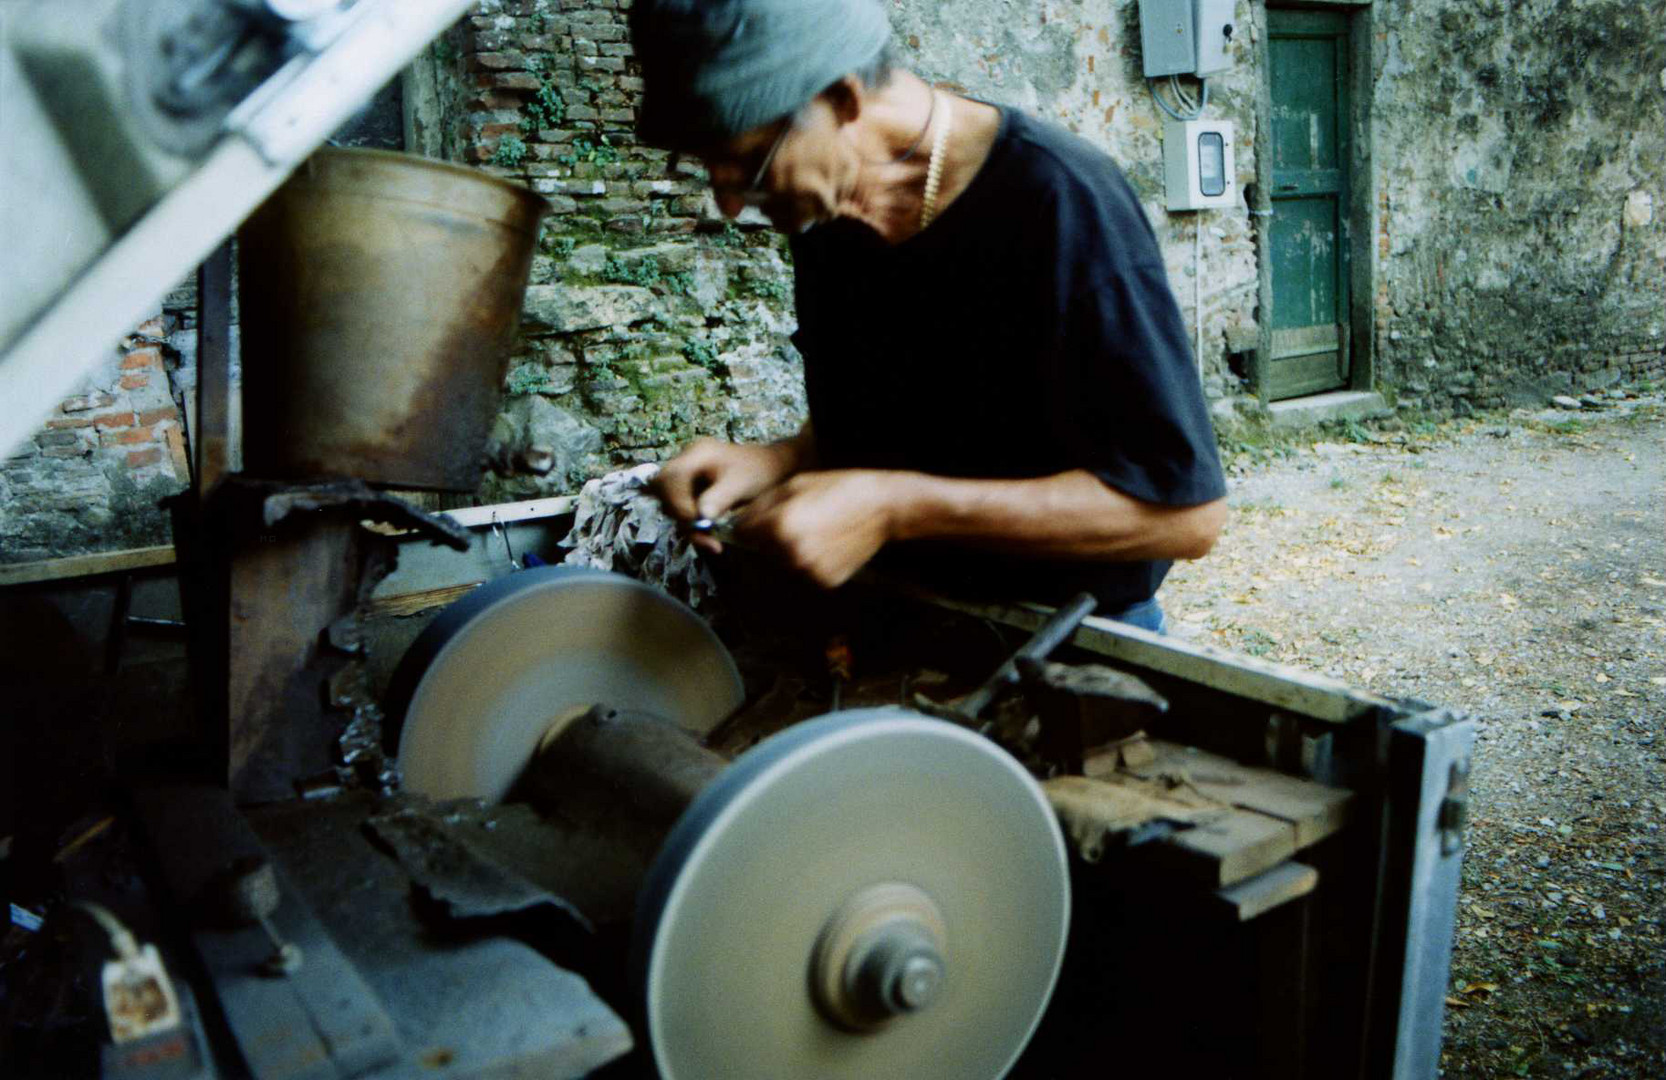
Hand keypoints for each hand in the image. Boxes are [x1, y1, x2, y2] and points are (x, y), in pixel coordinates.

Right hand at [653, 437, 803, 550]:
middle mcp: (686, 461)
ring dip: (685, 522)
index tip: (700, 523)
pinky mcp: (691, 486)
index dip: (678, 505)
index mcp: (696, 454)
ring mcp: (687, 473)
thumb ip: (719, 498)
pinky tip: (709, 533)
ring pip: (668, 501)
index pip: (668, 480)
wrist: (773, 467)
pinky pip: (679, 506)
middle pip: (661, 490)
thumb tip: (700, 516)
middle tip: (704, 535)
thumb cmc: (760, 472)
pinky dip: (691, 521)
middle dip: (679, 515)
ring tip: (710, 538)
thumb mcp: (741, 485)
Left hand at [731, 469, 902, 587]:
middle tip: (797, 522)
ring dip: (788, 551)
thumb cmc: (840, 489)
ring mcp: (807, 570)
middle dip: (769, 538)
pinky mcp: (824, 581)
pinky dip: (809, 562)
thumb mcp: (796, 485)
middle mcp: (790, 552)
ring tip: (814, 531)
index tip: (761, 518)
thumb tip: (740, 520)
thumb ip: (762, 504)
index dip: (751, 523)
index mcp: (778, 526)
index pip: (742, 532)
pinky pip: (804, 572)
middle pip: (761, 549)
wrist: (882, 507)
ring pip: (782, 562)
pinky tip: (827, 544)